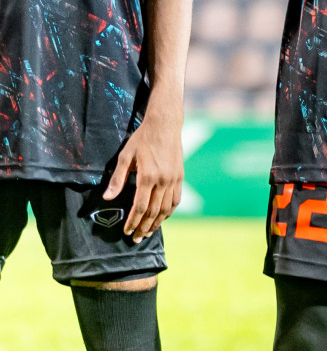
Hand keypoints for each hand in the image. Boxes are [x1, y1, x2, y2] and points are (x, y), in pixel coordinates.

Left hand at [103, 113, 182, 241]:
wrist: (165, 125)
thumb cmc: (142, 140)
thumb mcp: (125, 157)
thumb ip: (117, 179)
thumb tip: (108, 198)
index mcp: (148, 176)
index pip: (140, 207)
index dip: (133, 222)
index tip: (126, 232)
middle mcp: (163, 180)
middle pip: (154, 211)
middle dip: (144, 227)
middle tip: (136, 239)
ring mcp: (174, 179)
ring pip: (167, 208)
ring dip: (157, 223)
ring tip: (148, 233)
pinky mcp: (180, 176)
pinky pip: (176, 199)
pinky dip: (169, 211)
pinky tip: (162, 218)